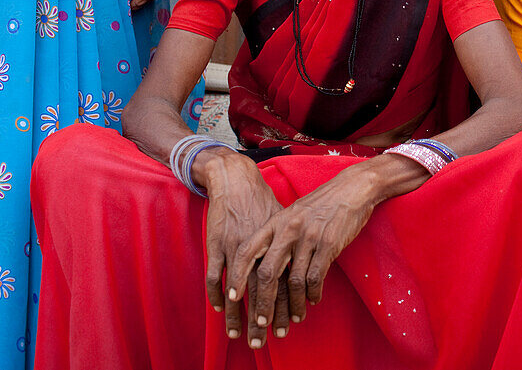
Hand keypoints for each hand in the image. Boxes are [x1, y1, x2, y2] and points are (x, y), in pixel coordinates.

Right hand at [202, 151, 284, 343]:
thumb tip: (306, 269)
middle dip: (261, 319)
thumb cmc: (263, 203)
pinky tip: (221, 308)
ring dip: (238, 314)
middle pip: (262, 292)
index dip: (285, 307)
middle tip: (261, 342)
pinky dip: (217, 293)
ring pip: (239, 289)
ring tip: (238, 334)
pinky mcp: (217, 243)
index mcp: (280, 245)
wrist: (238, 180)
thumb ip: (294, 247)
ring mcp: (237, 247)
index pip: (284, 283)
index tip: (287, 327)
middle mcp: (260, 248)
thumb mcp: (285, 223)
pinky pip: (215, 275)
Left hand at [226, 162, 381, 347]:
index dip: (237, 276)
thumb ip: (277, 235)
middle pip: (267, 273)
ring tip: (293, 318)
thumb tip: (262, 265)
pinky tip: (313, 300)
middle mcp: (288, 230)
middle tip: (262, 324)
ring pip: (294, 281)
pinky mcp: (328, 244)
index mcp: (275, 222)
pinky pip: (315, 277)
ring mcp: (308, 237)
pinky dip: (312, 294)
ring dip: (293, 305)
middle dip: (263, 304)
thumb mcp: (292, 213)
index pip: (247, 251)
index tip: (232, 298)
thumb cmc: (320, 204)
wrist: (351, 189)